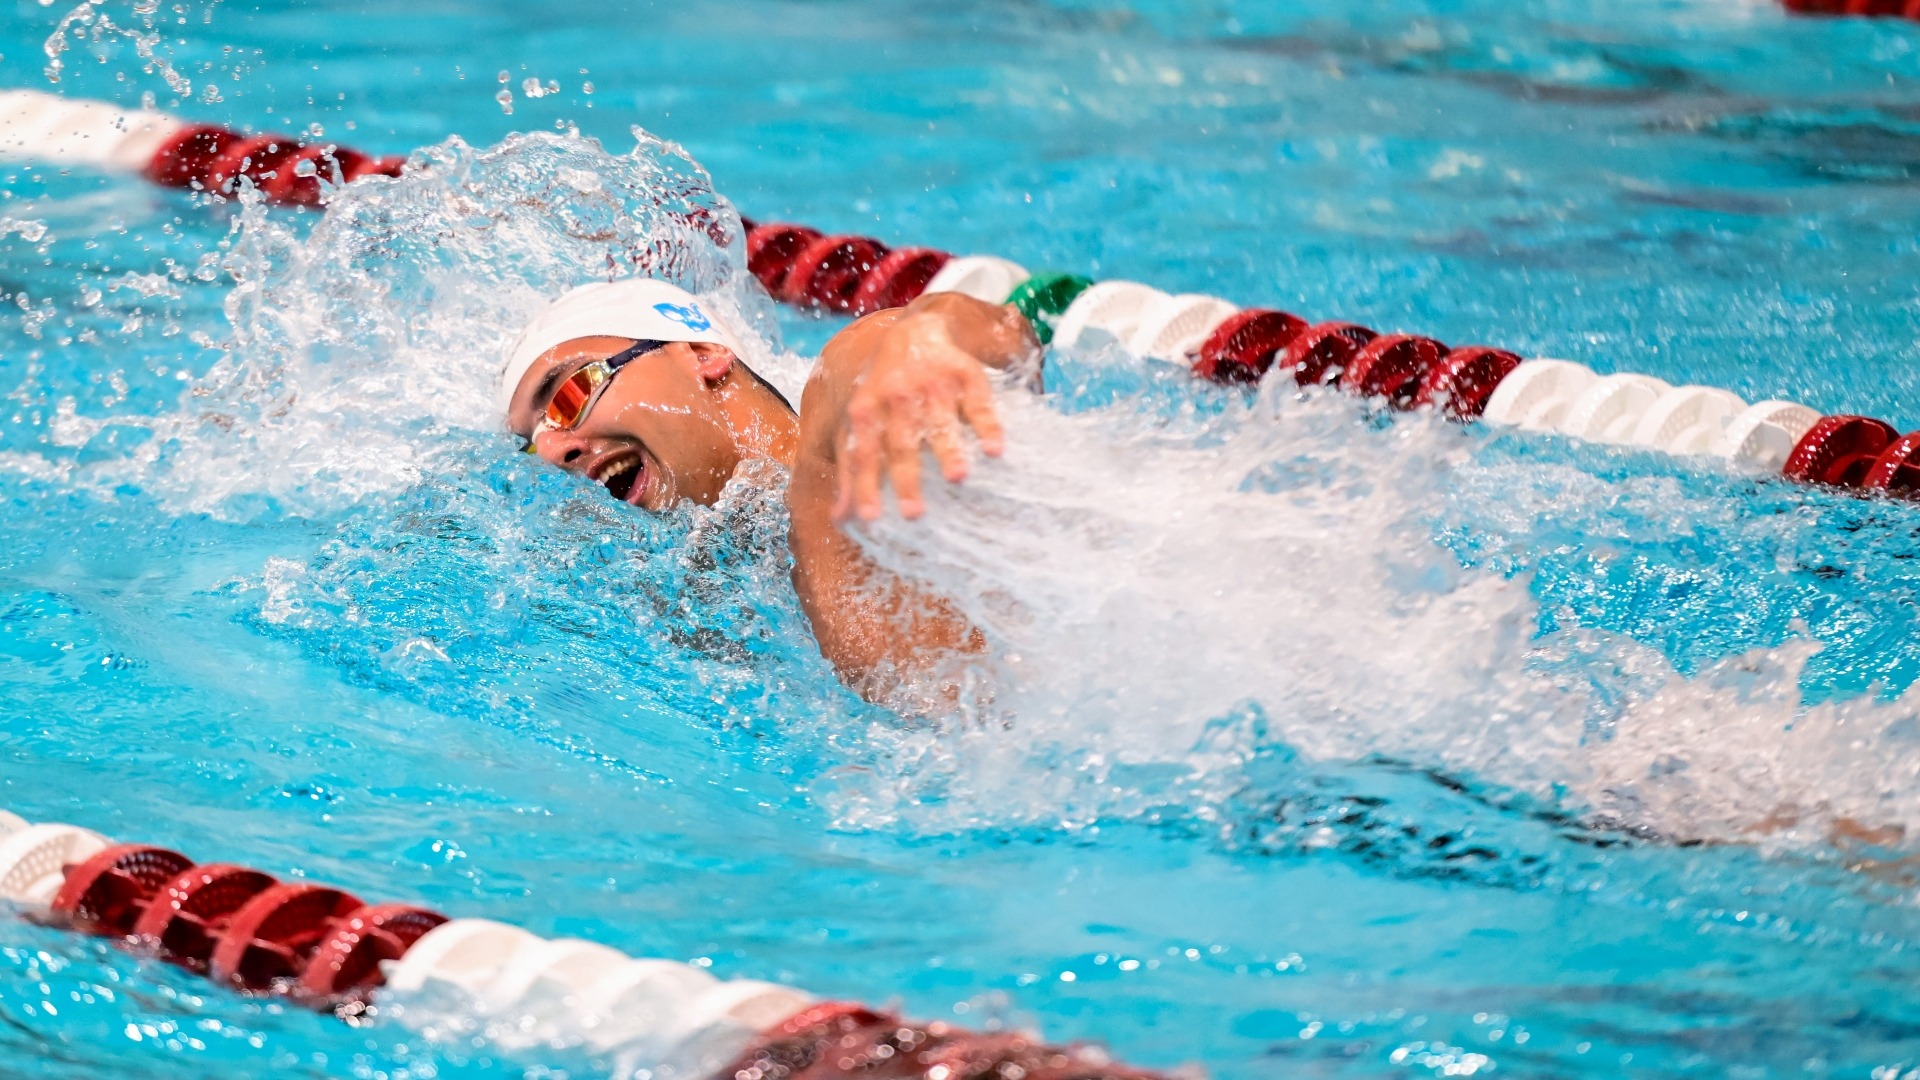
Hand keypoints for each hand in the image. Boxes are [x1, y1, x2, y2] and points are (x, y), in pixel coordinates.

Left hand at [832, 312, 1006, 522]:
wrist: (915, 331)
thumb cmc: (882, 389)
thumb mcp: (859, 421)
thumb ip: (850, 468)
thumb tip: (841, 519)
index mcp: (866, 411)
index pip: (864, 453)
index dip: (865, 486)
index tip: (871, 519)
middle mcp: (897, 398)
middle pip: (901, 443)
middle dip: (906, 478)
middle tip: (913, 514)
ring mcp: (932, 385)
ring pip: (940, 423)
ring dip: (949, 451)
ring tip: (958, 478)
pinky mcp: (965, 375)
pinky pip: (978, 404)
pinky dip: (987, 426)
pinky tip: (995, 450)